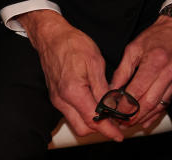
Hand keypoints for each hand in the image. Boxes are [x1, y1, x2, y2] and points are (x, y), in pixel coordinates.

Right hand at [19, 10, 123, 140]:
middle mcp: (62, 100)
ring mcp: (57, 99)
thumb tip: (112, 107)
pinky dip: (83, 115)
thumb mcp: (96, 63)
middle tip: (116, 124)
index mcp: (73, 92)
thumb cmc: (74, 44)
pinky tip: (95, 107)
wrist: (52, 36)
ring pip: (75, 122)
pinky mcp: (56, 96)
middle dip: (100, 129)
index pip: (93, 120)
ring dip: (91, 123)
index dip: (108, 129)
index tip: (118, 135)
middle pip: (82, 128)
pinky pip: (70, 113)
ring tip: (108, 116)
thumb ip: (103, 89)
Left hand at [108, 2, 171, 127]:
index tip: (114, 112)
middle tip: (121, 122)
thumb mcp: (133, 48)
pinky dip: (156, 113)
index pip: (137, 91)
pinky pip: (167, 102)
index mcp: (154, 62)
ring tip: (131, 123)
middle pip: (149, 102)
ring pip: (159, 105)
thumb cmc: (155, 35)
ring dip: (144, 117)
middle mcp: (167, 72)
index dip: (124, 105)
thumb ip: (122, 71)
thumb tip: (112, 90)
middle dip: (134, 116)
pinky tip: (146, 119)